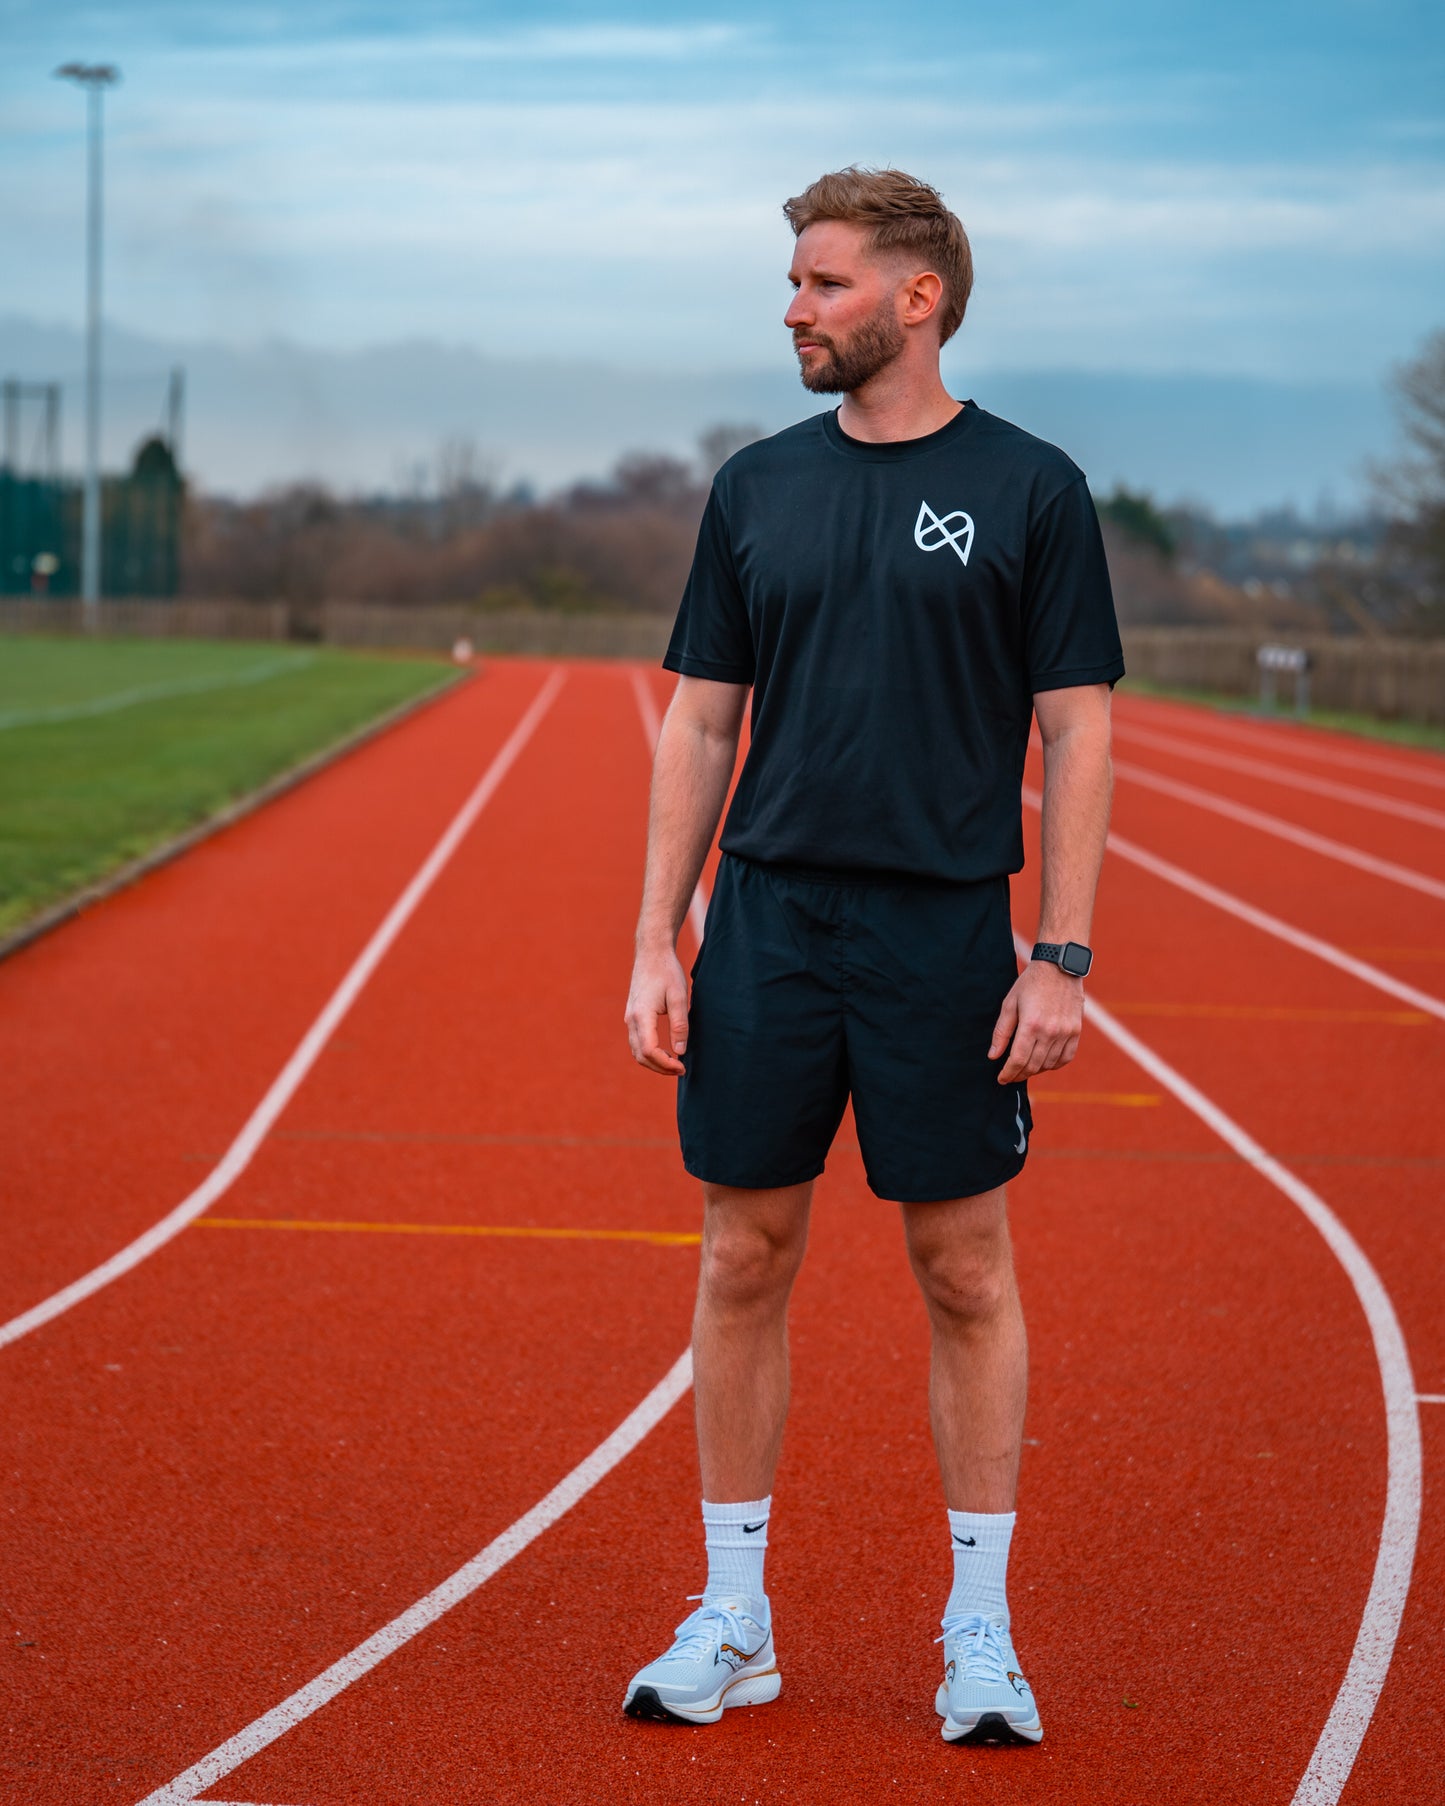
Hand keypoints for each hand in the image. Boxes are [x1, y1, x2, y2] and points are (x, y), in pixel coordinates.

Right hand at [624, 944, 690, 1074]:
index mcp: (642, 1016)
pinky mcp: (632, 1016)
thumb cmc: (667, 972)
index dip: (666, 1064)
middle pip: (641, 1056)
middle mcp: (631, 1019)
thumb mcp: (679, 997)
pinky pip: (637, 1042)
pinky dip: (649, 1053)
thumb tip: (680, 1051)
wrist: (652, 953)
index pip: (650, 1051)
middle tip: (681, 1070)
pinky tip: (665, 1052)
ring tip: (675, 1064)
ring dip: (654, 1062)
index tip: (683, 1067)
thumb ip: (680, 1025)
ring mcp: (629, 1018)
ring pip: (637, 1051)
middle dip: (660, 1068)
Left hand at [990, 960, 1083, 1083]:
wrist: (1059, 968)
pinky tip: (1044, 1063)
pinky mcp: (1076, 1031)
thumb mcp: (1009, 1004)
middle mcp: (1050, 1031)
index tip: (1002, 1079)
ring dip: (1035, 1070)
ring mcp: (1065, 1032)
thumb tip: (993, 1056)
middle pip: (1033, 1065)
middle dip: (1019, 1074)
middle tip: (1011, 1076)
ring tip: (1025, 1068)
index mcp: (1031, 1024)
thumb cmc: (1030, 984)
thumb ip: (1001, 1032)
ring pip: (1049, 1064)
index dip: (1008, 1073)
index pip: (1018, 1060)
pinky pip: (1066, 1057)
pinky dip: (1054, 1064)